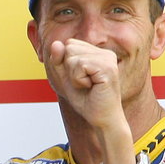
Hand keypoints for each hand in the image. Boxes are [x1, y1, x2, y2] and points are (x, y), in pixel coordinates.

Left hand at [44, 38, 132, 163]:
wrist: (101, 119)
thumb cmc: (86, 100)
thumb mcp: (65, 78)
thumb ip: (58, 61)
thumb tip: (55, 43)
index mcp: (98, 53)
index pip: (69, 44)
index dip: (65, 64)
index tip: (79, 79)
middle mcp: (105, 53)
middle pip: (69, 46)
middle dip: (69, 69)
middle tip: (84, 84)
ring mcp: (108, 59)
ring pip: (72, 56)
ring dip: (74, 76)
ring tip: (88, 86)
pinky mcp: (108, 67)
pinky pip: (79, 65)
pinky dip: (78, 80)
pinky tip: (91, 87)